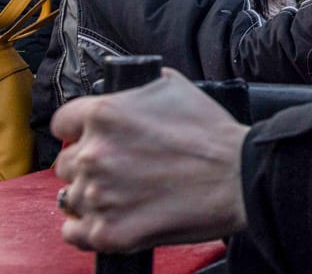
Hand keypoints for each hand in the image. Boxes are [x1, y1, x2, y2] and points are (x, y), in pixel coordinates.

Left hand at [51, 70, 248, 251]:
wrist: (240, 178)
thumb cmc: (214, 136)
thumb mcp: (175, 87)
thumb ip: (135, 88)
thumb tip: (122, 91)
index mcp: (105, 115)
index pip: (62, 123)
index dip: (79, 130)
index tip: (91, 138)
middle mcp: (94, 154)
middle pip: (66, 162)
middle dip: (91, 164)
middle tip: (123, 167)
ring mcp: (98, 195)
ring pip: (72, 197)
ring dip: (94, 195)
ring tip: (126, 193)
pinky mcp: (107, 232)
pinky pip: (75, 232)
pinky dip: (91, 227)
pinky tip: (116, 216)